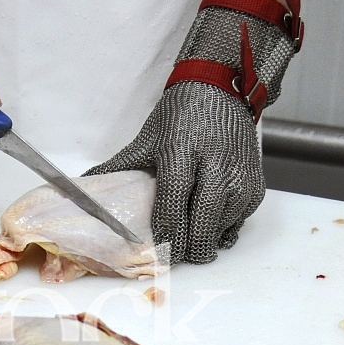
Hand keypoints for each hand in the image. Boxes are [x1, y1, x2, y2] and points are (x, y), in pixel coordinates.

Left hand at [87, 0, 301, 263]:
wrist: (222, 89)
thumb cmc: (182, 114)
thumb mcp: (147, 139)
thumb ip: (120, 167)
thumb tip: (87, 184)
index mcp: (181, 157)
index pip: (172, 210)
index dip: (164, 238)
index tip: (157, 252)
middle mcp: (216, 170)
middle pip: (201, 228)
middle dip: (186, 248)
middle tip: (174, 255)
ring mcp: (239, 179)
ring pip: (220, 230)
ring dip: (205, 240)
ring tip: (191, 239)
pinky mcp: (255, 186)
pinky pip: (238, 222)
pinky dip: (223, 229)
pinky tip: (209, 224)